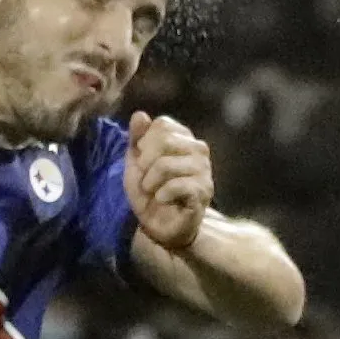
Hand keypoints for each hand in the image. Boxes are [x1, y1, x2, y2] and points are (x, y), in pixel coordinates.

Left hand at [125, 111, 213, 251]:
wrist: (160, 224)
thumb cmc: (149, 191)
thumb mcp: (135, 162)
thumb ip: (136, 137)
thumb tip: (139, 114)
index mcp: (183, 138)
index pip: (162, 124)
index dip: (145, 143)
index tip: (143, 161)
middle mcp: (198, 150)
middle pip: (164, 141)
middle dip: (145, 163)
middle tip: (146, 179)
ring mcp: (204, 171)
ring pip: (167, 165)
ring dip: (150, 182)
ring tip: (154, 191)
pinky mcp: (204, 192)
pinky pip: (177, 185)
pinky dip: (162, 194)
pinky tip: (162, 199)